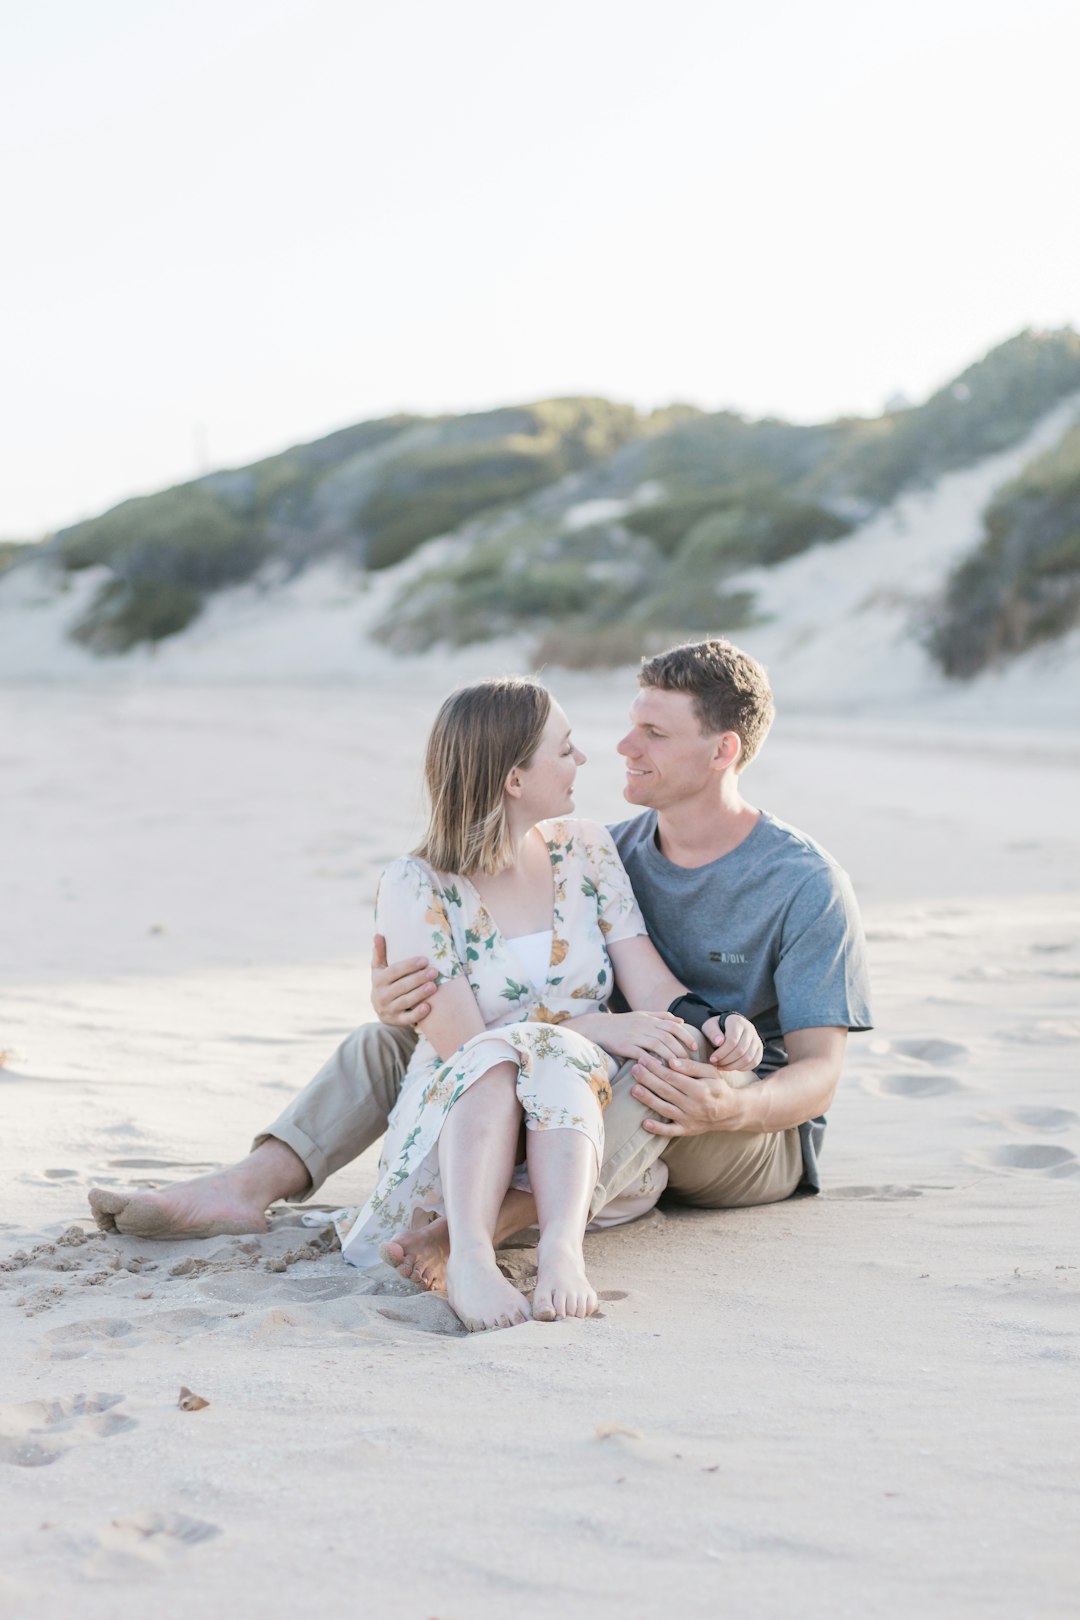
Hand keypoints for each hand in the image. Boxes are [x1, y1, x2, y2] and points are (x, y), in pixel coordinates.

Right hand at [371, 934, 437, 1026]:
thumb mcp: (379, 969)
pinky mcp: (396, 1021)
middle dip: (418, 978)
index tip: (424, 960)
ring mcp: (388, 1009)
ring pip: (405, 1001)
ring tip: (434, 986)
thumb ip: (380, 952)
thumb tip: (378, 934)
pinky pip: (407, 1019)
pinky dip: (417, 1014)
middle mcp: (381, 995)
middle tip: (434, 971)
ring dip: (420, 994)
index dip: (409, 965)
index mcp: (378, 980)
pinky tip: (428, 1007)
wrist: (381, 1009)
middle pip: (402, 986)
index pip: (394, 971)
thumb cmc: (385, 983)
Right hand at [586, 1012, 699, 1064]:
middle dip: (680, 1049)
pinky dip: (653, 1062)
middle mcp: (644, 1026)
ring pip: (658, 1045)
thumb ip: (661, 1017)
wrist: (597, 1027)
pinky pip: (642, 1054)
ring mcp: (635, 1036)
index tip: (694, 1047)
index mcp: (649, 1019)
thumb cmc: (621, 1023)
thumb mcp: (642, 1015)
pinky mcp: (625, 1046)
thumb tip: (681, 1021)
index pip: (673, 1025)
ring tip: (678, 1068)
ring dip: (670, 1056)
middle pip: (668, 1037)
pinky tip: (660, 1070)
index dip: (685, 1036)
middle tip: (689, 1062)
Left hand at [630, 1052, 748, 1136]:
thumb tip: (671, 1061)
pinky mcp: (686, 1130)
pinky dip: (657, 1129)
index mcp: (699, 1089)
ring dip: (648, 1099)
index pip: (672, 1076)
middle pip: (665, 1091)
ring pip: (664, 1109)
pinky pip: (670, 1131)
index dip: (656, 1067)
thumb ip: (691, 1066)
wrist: (730, 1111)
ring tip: (634, 1089)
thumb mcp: (710, 1072)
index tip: (643, 1058)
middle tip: (634, 1069)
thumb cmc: (717, 1087)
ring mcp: (689, 1119)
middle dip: (648, 1079)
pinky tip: (644, 1123)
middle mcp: (693, 1105)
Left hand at [703, 1013, 762, 1071]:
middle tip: (716, 1064)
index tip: (712, 1059)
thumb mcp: (710, 1026)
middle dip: (726, 1060)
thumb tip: (719, 1042)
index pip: (732, 1040)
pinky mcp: (759, 1049)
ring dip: (733, 1066)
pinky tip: (731, 1067)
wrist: (729, 1028)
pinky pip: (754, 1062)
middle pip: (740, 1050)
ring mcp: (756, 1039)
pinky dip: (742, 1068)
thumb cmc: (717, 1029)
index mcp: (737, 1021)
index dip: (722, 1052)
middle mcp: (750, 1029)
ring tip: (722, 1067)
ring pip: (748, 1058)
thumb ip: (712, 1032)